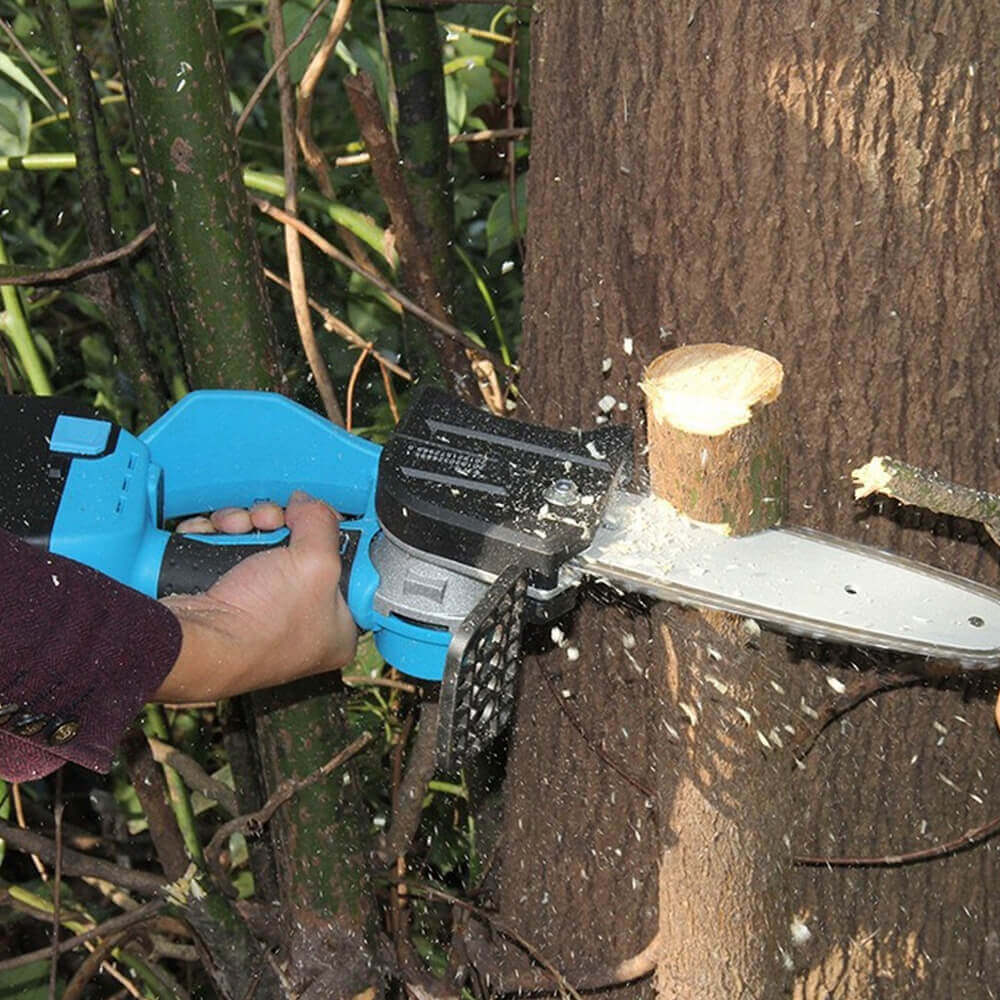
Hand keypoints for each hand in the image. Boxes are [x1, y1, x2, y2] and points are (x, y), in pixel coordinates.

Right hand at [154, 492, 356, 701]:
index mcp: (338, 625)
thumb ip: (322, 521)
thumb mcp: (315, 561)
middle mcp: (303, 621)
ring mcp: (262, 611)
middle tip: (271, 523)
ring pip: (261, 544)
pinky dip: (219, 538)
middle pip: (301, 548)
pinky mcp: (227, 600)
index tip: (319, 521)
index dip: (332, 536)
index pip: (349, 567)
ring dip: (245, 526)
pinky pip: (228, 553)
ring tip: (236, 530)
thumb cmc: (260, 624)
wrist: (197, 641)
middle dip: (279, 524)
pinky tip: (215, 537)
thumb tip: (308, 504)